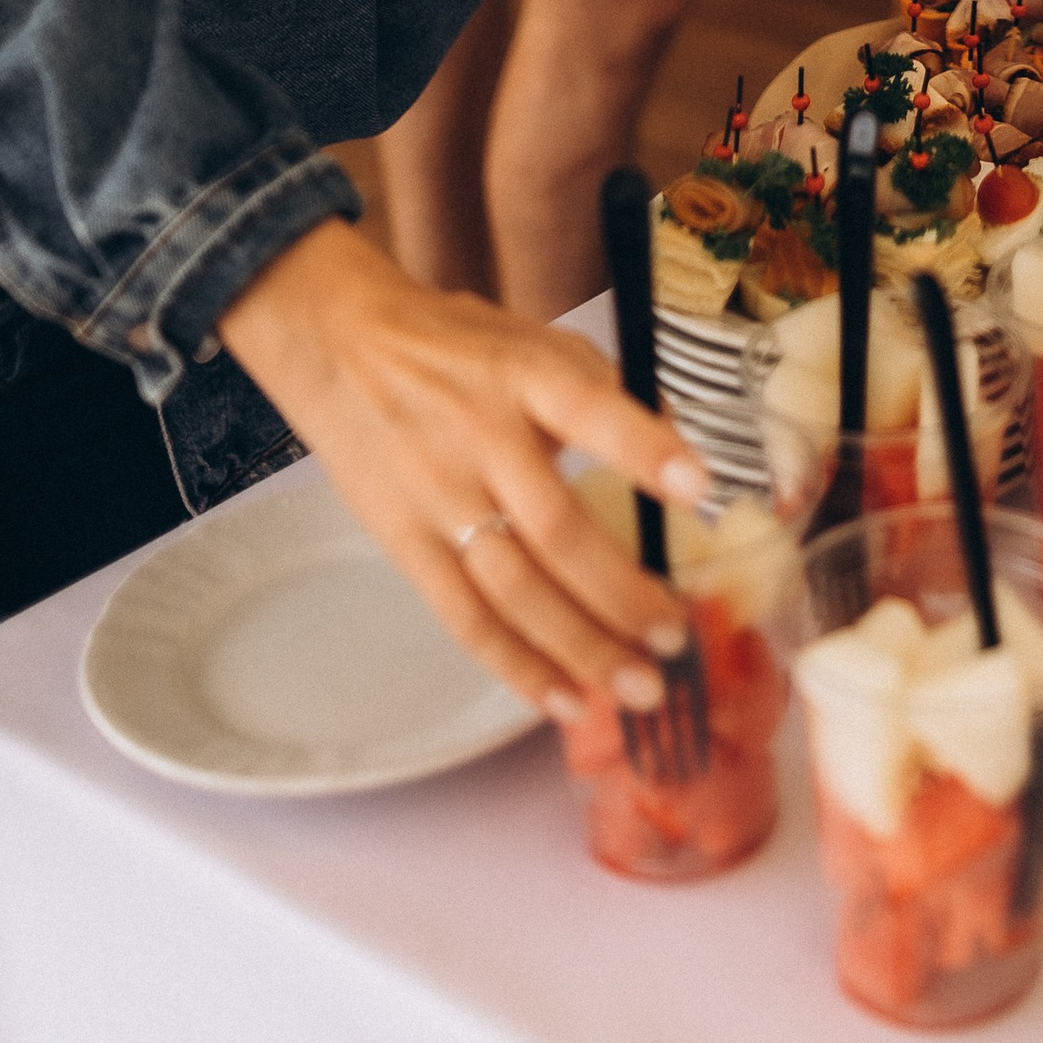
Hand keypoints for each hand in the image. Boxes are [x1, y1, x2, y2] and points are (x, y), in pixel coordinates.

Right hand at [219, 218, 711, 724]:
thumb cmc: (459, 349)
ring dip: (582, 646)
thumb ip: (605, 392)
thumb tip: (679, 447)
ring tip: (639, 684)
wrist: (341, 348)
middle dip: (622, 593)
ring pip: (516, 590)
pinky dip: (517, 666)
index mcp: (526, 376)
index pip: (589, 408)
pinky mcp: (405, 544)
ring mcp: (441, 497)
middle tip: (677, 634)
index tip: (700, 486)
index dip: (644, 448)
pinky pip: (465, 618)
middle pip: (557, 529)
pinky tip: (565, 699)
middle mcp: (483, 439)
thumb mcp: (537, 342)